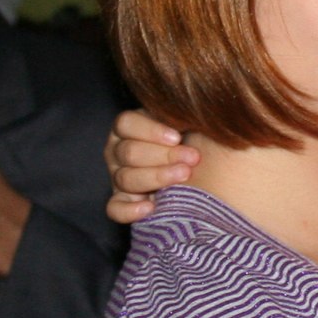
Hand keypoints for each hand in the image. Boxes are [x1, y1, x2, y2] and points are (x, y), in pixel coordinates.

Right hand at [104, 108, 196, 225]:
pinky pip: (115, 209)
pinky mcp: (122, 202)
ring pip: (125, 178)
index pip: (126, 124)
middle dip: (163, 156)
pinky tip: (151, 207)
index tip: (177, 137)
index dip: (150, 131)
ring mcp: (118, 177)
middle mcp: (118, 150)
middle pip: (129, 152)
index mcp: (129, 127)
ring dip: (157, 177)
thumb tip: (190, 106)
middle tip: (192, 158)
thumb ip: (182, 113)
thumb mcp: (188, 120)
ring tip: (184, 176)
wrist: (203, 171)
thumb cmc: (195, 139)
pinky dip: (130, 210)